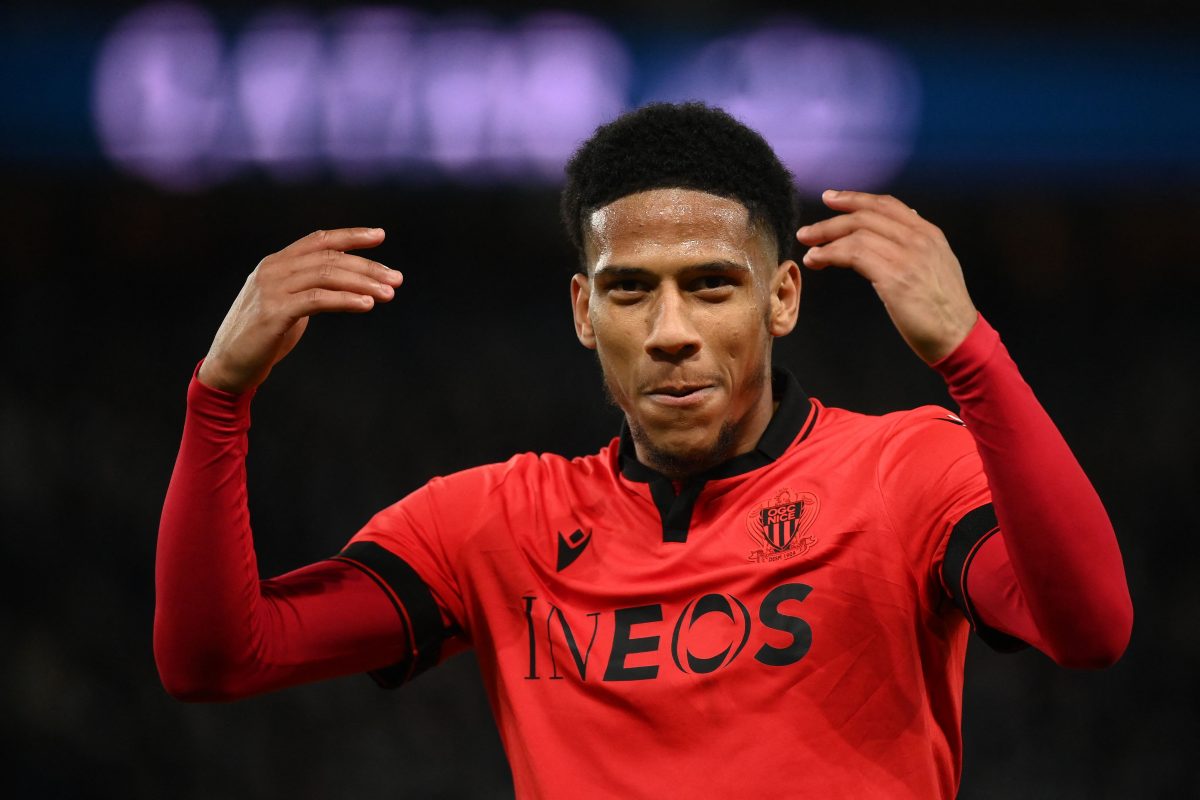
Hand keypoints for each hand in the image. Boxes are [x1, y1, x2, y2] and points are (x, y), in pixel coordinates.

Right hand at [198, 227, 401, 393]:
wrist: (229, 366)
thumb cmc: (262, 337)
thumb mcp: (288, 304)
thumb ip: (310, 288)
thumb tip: (348, 281)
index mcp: (276, 263)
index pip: (319, 240)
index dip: (350, 235)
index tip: (380, 235)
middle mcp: (272, 270)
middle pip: (329, 258)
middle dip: (367, 266)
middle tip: (397, 278)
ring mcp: (271, 289)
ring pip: (326, 275)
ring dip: (363, 283)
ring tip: (390, 293)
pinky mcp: (274, 313)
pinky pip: (317, 300)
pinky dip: (346, 299)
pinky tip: (367, 304)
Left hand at [796, 190, 976, 363]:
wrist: (959, 337)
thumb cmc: (943, 310)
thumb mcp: (936, 266)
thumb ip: (916, 246)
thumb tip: (895, 229)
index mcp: (929, 234)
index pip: (887, 204)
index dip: (855, 198)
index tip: (831, 199)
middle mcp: (919, 239)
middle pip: (867, 215)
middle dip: (832, 219)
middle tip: (808, 230)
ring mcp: (908, 256)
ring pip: (857, 232)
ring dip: (826, 238)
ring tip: (808, 249)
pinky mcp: (895, 277)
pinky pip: (854, 254)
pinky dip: (830, 254)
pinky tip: (818, 261)